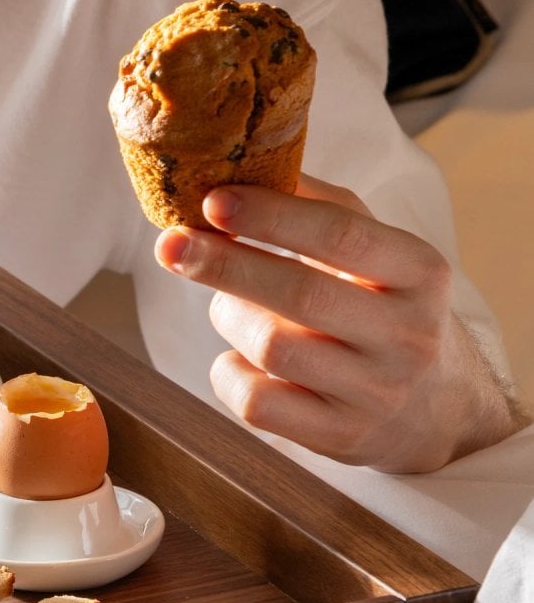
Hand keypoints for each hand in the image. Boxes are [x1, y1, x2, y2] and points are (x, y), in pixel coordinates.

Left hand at [155, 174, 525, 472]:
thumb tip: (242, 166)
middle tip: (170, 244)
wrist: (432, 406)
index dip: (270, 216)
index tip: (212, 200)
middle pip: (300, 295)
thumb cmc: (382, 307)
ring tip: (228, 306)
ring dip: (229, 317)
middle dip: (224, 265)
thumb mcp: (376, 252)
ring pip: (271, 348)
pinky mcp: (341, 436)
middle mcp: (407, 334)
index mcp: (419, 271)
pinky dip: (230, 372)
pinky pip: (256, 401)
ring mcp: (376, 392)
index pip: (341, 236)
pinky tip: (240, 359)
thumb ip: (319, 206)